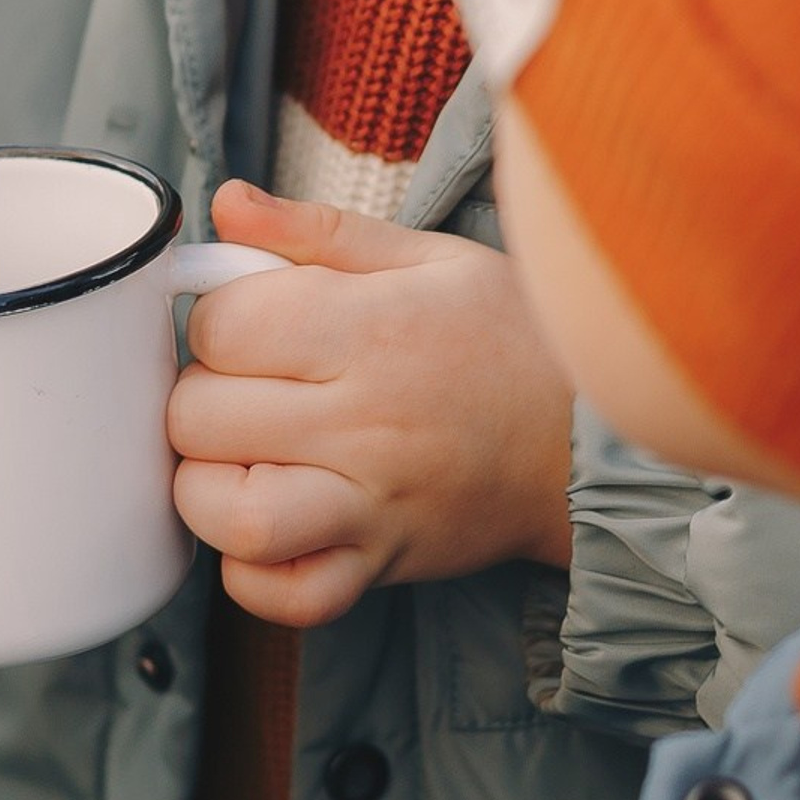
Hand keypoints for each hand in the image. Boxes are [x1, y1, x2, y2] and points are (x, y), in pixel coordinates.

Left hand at [167, 180, 575, 627]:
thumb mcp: (428, 256)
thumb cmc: (513, 336)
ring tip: (241, 456)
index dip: (216, 320)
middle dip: (202, 395)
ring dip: (208, 486)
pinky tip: (267, 525)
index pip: (221, 328)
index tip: (253, 323)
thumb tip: (224, 204)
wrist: (599, 439)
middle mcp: (365, 422)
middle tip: (247, 386)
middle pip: (200, 417)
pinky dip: (252, 573)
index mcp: (371, 329)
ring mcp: (372, 505)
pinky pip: (285, 595)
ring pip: (229, 515)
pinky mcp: (383, 566)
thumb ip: (316, 230)